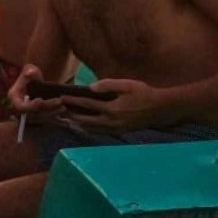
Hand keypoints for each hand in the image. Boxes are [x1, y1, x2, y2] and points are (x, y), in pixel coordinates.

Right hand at [7, 64, 63, 117]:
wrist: (35, 82)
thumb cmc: (31, 75)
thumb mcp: (29, 70)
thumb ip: (29, 71)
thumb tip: (30, 73)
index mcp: (14, 99)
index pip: (21, 107)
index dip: (31, 105)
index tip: (41, 100)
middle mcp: (19, 110)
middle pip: (33, 114)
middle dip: (46, 108)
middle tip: (59, 102)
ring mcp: (28, 116)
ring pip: (40, 119)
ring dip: (52, 114)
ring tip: (63, 108)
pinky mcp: (37, 119)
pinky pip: (46, 122)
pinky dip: (55, 121)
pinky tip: (65, 120)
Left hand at [60, 78, 180, 132]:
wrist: (158, 109)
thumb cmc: (142, 93)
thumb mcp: (126, 84)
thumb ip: (107, 85)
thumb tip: (90, 88)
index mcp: (111, 109)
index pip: (87, 105)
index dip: (73, 101)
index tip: (62, 97)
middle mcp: (110, 122)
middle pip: (85, 120)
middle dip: (71, 114)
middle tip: (60, 109)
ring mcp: (114, 129)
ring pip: (90, 129)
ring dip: (77, 123)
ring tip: (66, 117)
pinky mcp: (117, 132)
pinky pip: (98, 132)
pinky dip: (88, 128)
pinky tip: (82, 125)